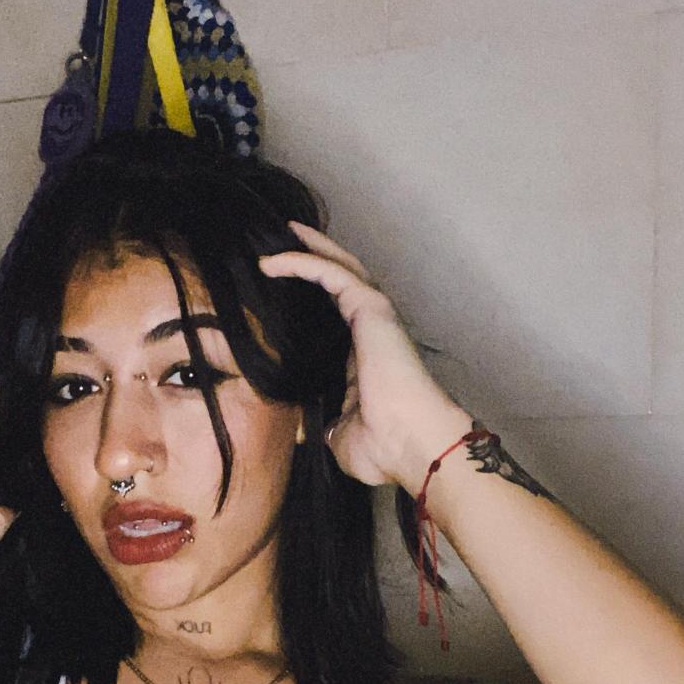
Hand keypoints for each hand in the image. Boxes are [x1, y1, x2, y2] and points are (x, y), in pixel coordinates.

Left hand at [258, 221, 472, 492]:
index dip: (308, 300)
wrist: (411, 445)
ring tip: (278, 236)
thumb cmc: (383, 447)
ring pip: (337, 267)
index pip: (331, 316)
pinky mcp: (370, 307)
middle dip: (311, 258)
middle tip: (277, 246)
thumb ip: (317, 423)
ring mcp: (373, 316)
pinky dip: (301, 262)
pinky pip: (330, 273)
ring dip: (307, 250)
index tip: (277, 292)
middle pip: (338, 282)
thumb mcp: (336, 435)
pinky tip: (271, 261)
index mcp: (361, 357)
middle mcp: (369, 331)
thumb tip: (297, 430)